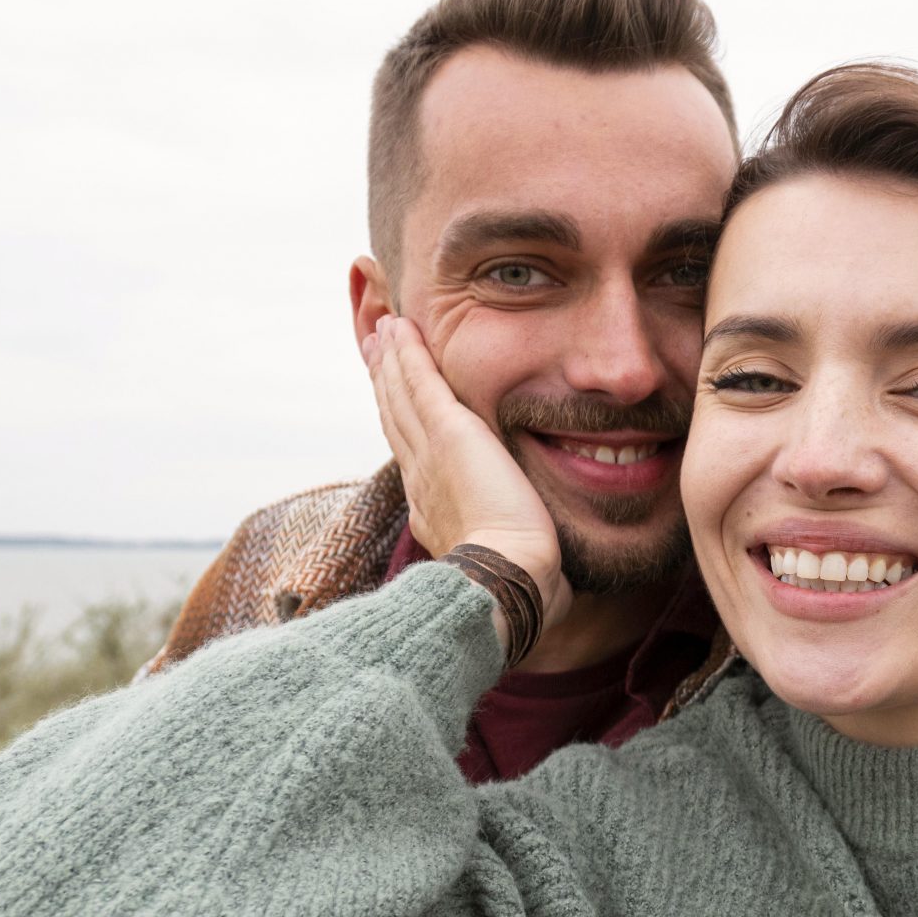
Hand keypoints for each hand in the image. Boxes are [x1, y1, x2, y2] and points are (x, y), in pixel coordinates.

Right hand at [362, 315, 569, 627]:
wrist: (507, 582)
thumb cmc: (519, 586)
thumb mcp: (513, 562)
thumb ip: (518, 547)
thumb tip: (540, 556)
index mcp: (435, 511)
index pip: (416, 456)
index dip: (405, 426)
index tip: (397, 404)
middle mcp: (422, 480)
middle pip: (398, 420)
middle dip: (387, 384)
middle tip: (377, 350)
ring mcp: (430, 456)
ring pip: (402, 397)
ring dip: (392, 362)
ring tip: (385, 331)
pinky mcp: (448, 434)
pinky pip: (420, 383)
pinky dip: (407, 355)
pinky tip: (401, 329)